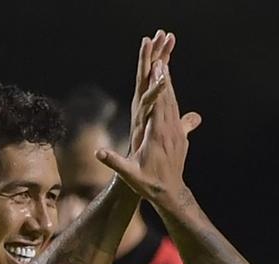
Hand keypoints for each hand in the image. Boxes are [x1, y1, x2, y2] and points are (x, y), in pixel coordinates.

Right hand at [99, 53, 201, 206]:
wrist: (169, 194)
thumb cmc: (147, 184)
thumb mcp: (130, 174)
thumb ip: (115, 162)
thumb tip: (98, 153)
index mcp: (158, 135)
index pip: (158, 105)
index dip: (158, 85)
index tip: (157, 67)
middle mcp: (170, 131)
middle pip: (168, 98)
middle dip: (165, 76)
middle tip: (162, 55)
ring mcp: (177, 133)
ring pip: (174, 103)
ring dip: (169, 83)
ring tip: (166, 64)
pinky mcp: (180, 137)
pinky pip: (176, 112)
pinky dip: (172, 98)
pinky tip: (170, 90)